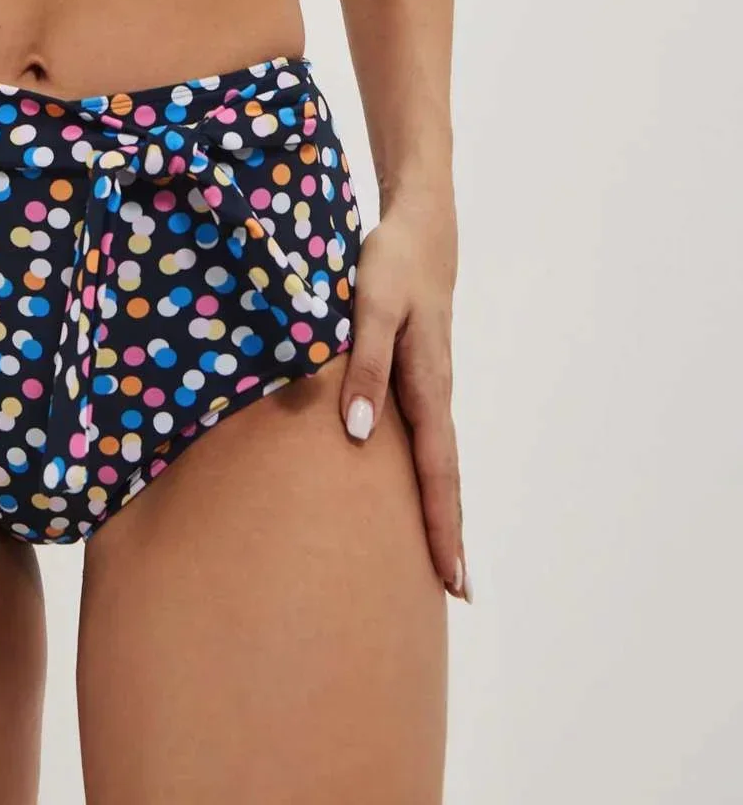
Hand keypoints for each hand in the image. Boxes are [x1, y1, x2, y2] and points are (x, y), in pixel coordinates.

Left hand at [339, 188, 469, 601]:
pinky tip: (416, 488)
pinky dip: (428, 473)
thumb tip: (359, 435)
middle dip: (448, 532)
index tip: (451, 576)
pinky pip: (426, 437)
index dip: (440, 523)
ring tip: (440, 557)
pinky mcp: (418, 373)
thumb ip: (366, 366)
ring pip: (437, 459)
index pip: (436, 470)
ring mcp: (429, 385)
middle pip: (444, 476)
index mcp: (426, 385)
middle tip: (457, 591)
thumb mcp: (372, 308)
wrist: (420, 227)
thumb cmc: (392, 264)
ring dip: (440, 507)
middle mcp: (434, 394)